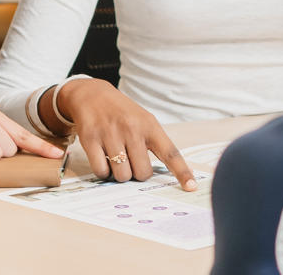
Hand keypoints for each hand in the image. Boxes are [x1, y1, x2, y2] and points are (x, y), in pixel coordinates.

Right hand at [60, 78, 197, 190]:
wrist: (92, 94)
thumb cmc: (123, 113)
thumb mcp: (144, 120)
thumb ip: (154, 144)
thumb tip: (164, 174)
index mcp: (150, 125)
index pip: (170, 153)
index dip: (182, 172)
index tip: (191, 187)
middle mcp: (132, 129)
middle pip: (142, 173)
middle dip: (138, 173)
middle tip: (131, 161)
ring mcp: (110, 134)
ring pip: (122, 175)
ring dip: (120, 174)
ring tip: (116, 159)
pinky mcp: (90, 139)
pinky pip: (101, 171)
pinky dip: (103, 172)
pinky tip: (103, 159)